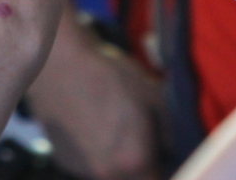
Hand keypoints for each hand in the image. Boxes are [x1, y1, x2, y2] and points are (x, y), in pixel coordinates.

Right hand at [29, 17, 165, 179]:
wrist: (61, 66)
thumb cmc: (110, 76)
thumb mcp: (154, 95)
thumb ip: (170, 131)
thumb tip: (174, 149)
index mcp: (134, 160)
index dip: (166, 166)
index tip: (165, 153)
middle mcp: (107, 173)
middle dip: (142, 166)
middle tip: (143, 139)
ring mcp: (83, 170)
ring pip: (110, 174)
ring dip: (118, 162)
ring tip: (116, 128)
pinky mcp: (63, 161)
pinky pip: (89, 166)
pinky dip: (96, 154)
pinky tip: (94, 127)